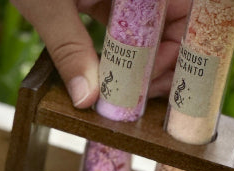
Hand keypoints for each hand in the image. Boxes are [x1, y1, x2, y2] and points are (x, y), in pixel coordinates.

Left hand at [12, 0, 191, 107]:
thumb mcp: (47, 4)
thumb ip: (69, 48)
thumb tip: (86, 98)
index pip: (186, 9)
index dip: (180, 46)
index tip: (154, 79)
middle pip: (172, 20)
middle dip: (162, 60)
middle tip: (140, 97)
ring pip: (148, 26)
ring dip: (140, 62)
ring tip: (125, 95)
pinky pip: (123, 23)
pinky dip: (119, 51)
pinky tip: (108, 79)